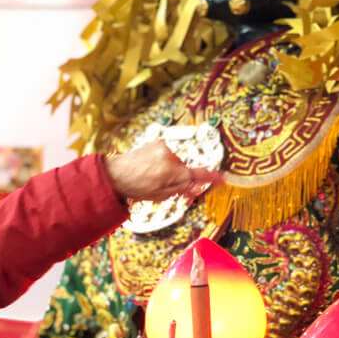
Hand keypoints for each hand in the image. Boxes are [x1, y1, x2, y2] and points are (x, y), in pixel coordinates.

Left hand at [104, 140, 222, 202]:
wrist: (115, 173)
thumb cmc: (134, 186)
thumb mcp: (159, 195)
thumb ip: (180, 190)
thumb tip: (197, 189)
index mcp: (170, 172)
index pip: (196, 174)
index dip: (211, 178)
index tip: (223, 178)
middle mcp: (168, 157)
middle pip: (185, 169)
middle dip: (180, 177)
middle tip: (165, 185)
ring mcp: (163, 147)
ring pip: (176, 162)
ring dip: (170, 169)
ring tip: (153, 176)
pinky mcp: (157, 142)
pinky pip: (168, 154)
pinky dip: (164, 161)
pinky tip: (151, 167)